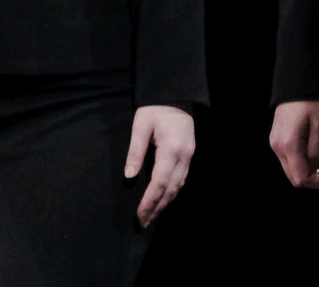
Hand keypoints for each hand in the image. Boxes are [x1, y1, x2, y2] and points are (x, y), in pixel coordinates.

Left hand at [126, 104, 194, 226]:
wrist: (175, 95)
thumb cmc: (155, 109)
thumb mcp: (141, 125)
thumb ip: (135, 151)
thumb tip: (128, 176)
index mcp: (172, 148)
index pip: (160, 182)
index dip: (149, 201)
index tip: (138, 215)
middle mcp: (184, 155)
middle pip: (171, 188)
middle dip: (157, 208)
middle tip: (143, 223)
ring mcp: (189, 155)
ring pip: (179, 185)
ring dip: (165, 203)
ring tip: (151, 216)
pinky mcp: (189, 153)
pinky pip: (181, 178)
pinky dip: (172, 192)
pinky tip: (163, 199)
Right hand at [270, 100, 318, 188]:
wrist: (297, 82)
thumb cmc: (312, 100)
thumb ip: (317, 151)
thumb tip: (315, 170)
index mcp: (289, 145)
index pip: (301, 179)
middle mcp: (278, 147)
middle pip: (295, 177)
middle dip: (316, 176)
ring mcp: (276, 144)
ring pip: (293, 169)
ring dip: (311, 168)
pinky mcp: (278, 139)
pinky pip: (290, 158)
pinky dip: (305, 160)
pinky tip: (318, 150)